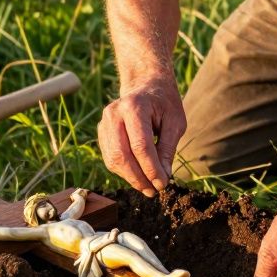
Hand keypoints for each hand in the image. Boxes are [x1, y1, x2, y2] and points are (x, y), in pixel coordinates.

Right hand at [97, 78, 185, 195]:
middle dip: (139, 177)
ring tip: (148, 186)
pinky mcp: (102, 132)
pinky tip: (139, 174)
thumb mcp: (175, 122)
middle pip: (122, 155)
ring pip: (113, 159)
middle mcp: (114, 113)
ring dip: (131, 178)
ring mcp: (104, 122)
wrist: (146, 85)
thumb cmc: (164, 103)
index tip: (163, 184)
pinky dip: (124, 171)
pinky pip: (110, 158)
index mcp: (134, 107)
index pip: (140, 145)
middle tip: (154, 190)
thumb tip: (162, 177)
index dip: (151, 169)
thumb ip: (168, 149)